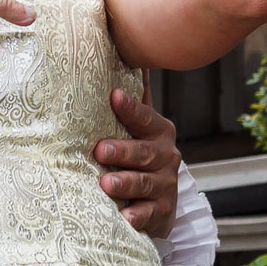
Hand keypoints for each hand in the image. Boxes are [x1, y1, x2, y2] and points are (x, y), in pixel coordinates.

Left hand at [93, 83, 180, 238]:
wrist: (158, 201)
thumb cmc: (137, 152)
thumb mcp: (136, 126)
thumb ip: (131, 98)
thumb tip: (123, 47)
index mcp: (158, 130)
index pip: (144, 117)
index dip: (130, 107)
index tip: (114, 96)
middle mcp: (166, 156)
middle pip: (143, 152)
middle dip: (122, 151)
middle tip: (100, 150)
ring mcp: (165, 185)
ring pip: (145, 183)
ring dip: (125, 183)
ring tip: (106, 184)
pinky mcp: (162, 212)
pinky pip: (149, 215)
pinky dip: (138, 216)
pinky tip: (126, 218)